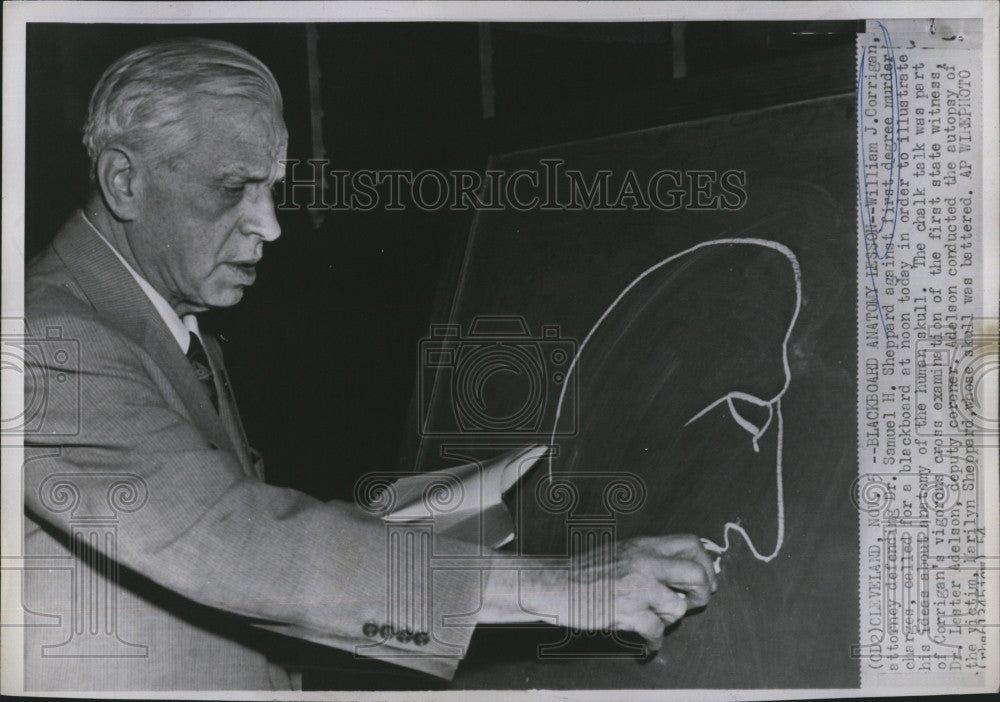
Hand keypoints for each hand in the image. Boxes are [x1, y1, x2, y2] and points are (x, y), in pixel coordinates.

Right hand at [480, 533, 716, 651]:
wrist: (556, 585)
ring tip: (656, 619)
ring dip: (670, 619)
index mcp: (644, 546)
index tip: (704, 579)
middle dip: (702, 593)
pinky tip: (647, 641)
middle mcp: (644, 563)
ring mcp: (637, 588)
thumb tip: (678, 571)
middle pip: (695, 575)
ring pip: (677, 608)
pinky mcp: (628, 612)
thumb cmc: (585, 572)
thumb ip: (649, 557)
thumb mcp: (621, 552)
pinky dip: (655, 641)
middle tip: (691, 602)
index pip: (690, 544)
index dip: (705, 563)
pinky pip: (657, 631)